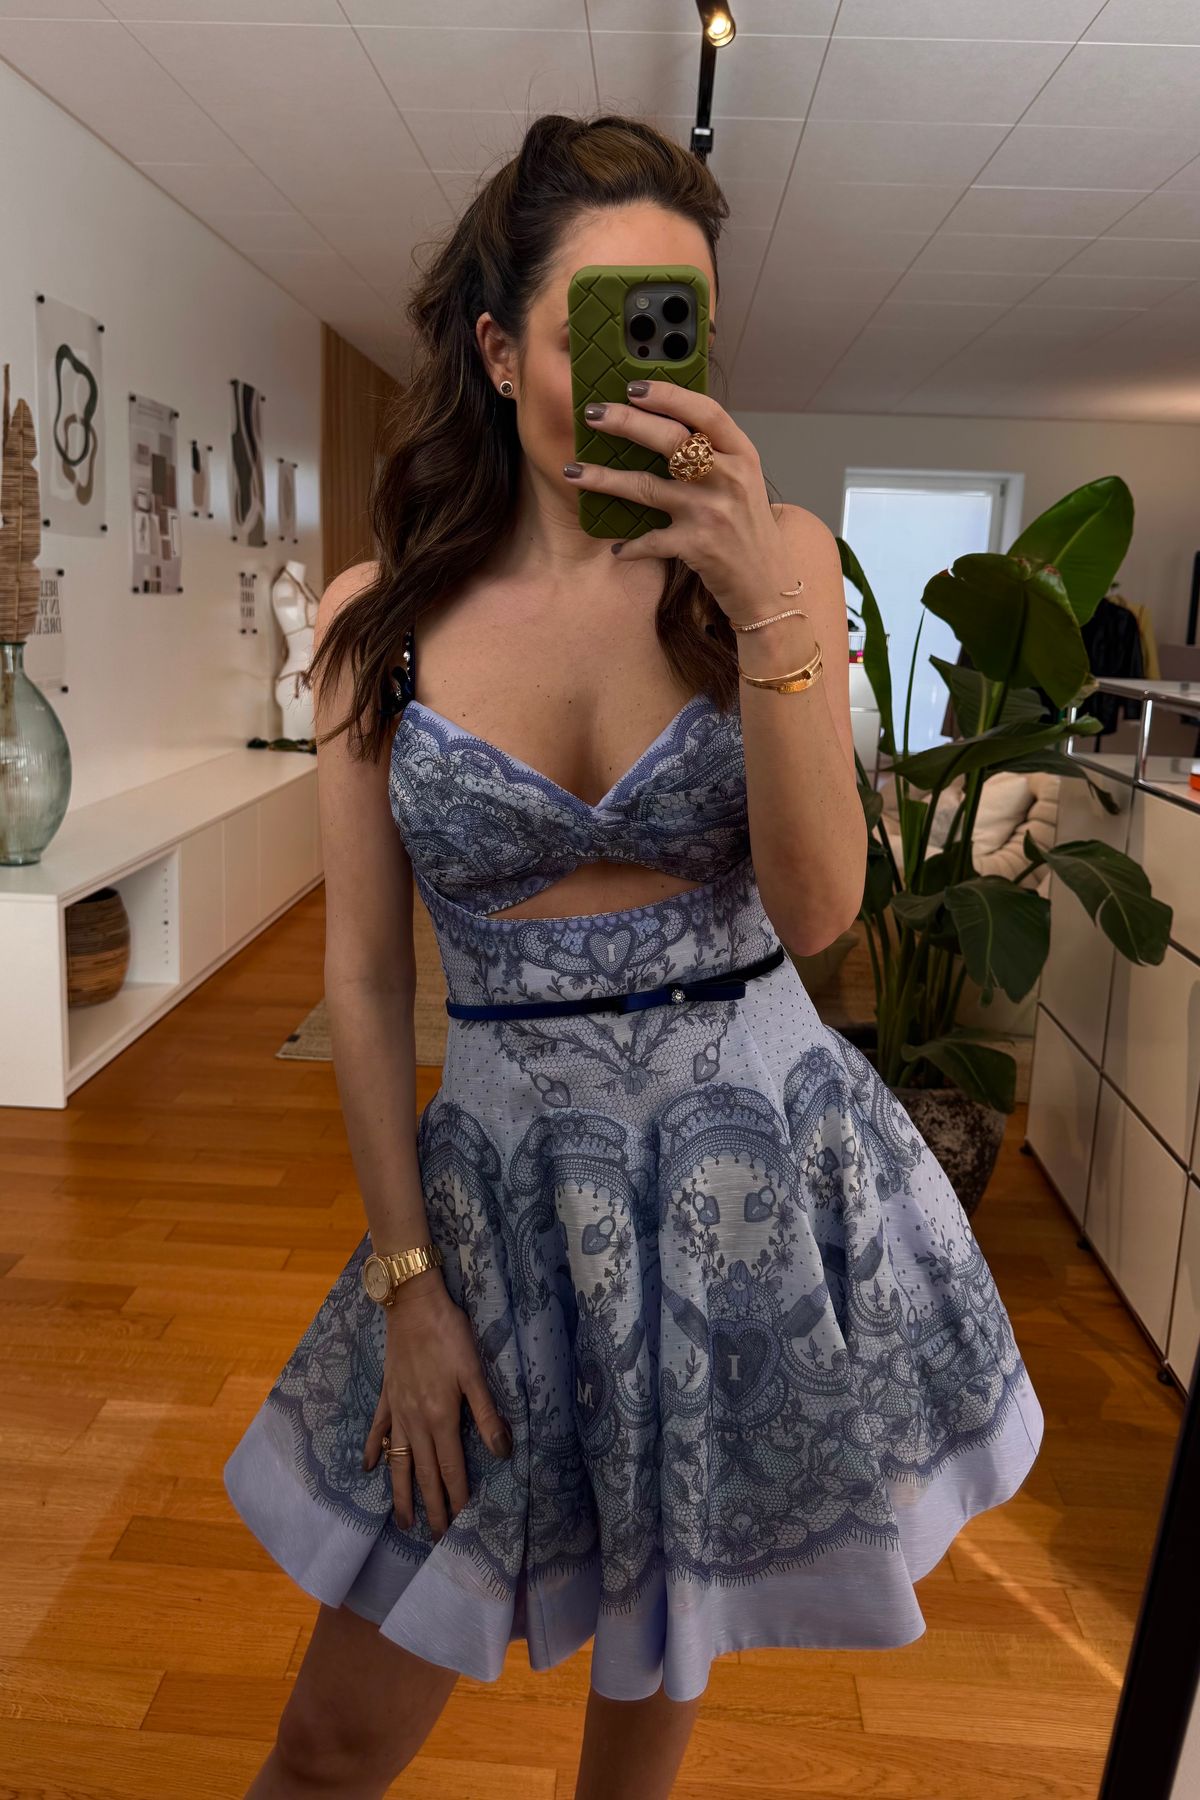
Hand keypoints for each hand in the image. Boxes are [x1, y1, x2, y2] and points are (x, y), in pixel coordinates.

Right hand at [362, 1276, 512, 1540]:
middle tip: (436, 1537)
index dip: (458, 1498)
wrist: (413, 1306)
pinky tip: (369, 1469)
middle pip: (423, 1475)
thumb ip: (487, 1415)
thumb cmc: (449, 1335)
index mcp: (441, 1419)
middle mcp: (415, 1423)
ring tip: (402, 1521)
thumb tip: (503, 1453)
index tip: (462, 1524)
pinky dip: (373, 1452)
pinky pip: (377, 1432)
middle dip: (432, 1508)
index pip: (450, 1470)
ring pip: (398, 1463)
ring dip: (400, 1493)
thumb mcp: (475, 1373)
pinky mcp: (386, 1397)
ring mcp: (397, 1412)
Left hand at [563, 378, 796, 621]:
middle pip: (670, 440)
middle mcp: (728, 479)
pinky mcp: (696, 546)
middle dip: (626, 422)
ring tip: (573, 471)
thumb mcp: (743, 480)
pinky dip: (630, 546)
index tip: (634, 386)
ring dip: (604, 478)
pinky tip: (617, 548)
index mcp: (742, 455)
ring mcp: (711, 512)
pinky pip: (650, 540)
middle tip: (594, 413)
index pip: (705, 412)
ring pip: (647, 486)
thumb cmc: (748, 528)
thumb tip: (661, 423)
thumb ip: (714, 453)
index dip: (668, 396)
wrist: (767, 583)